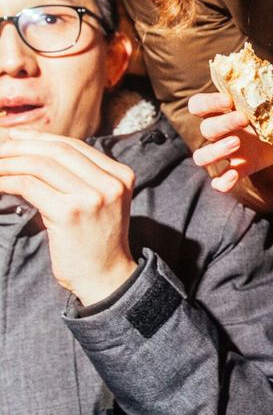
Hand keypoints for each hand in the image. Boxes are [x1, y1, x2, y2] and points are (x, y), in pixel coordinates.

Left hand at [0, 130, 136, 304]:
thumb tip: (37, 153)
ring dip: (9, 162)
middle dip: (21, 146)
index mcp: (121, 175)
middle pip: (57, 150)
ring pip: (40, 165)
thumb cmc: (96, 241)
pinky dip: (6, 181)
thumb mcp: (100, 202)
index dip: (40, 138)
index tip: (15, 137)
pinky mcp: (69, 212)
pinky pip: (29, 185)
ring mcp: (92, 197)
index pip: (75, 146)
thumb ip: (82, 178)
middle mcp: (110, 182)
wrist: (106, 277)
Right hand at [188, 76, 272, 191]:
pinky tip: (234, 176)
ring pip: (202, 157)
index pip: (198, 105)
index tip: (229, 101)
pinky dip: (222, 182)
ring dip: (214, 151)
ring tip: (236, 144)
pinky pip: (220, 180)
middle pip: (205, 128)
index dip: (208, 103)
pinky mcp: (239, 168)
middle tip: (245, 119)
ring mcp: (228, 151)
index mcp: (223, 110)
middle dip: (223, 124)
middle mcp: (221, 131)